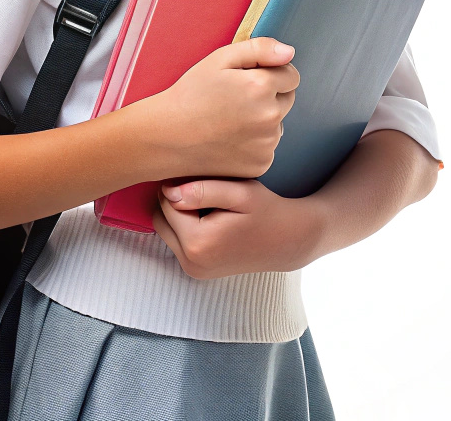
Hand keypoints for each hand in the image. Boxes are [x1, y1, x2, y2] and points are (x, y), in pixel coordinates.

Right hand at [148, 37, 299, 178]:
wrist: (166, 137)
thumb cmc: (191, 94)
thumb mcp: (220, 59)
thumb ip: (260, 49)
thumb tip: (290, 52)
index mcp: (262, 86)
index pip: (292, 76)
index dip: (272, 73)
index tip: (249, 78)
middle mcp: (270, 117)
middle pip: (288, 99)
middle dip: (270, 95)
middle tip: (236, 98)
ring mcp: (266, 144)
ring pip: (277, 124)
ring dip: (263, 119)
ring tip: (229, 119)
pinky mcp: (260, 165)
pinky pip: (267, 147)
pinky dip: (254, 142)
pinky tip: (229, 138)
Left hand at [151, 176, 326, 279]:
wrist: (288, 241)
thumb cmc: (266, 212)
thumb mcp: (240, 193)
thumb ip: (202, 190)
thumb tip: (167, 191)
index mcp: (198, 244)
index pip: (167, 203)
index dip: (181, 185)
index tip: (205, 180)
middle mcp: (191, 263)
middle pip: (161, 218)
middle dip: (176, 201)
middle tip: (207, 191)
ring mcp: (193, 270)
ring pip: (166, 229)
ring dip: (180, 214)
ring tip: (210, 205)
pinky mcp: (196, 271)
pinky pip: (177, 240)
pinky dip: (186, 226)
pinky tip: (210, 217)